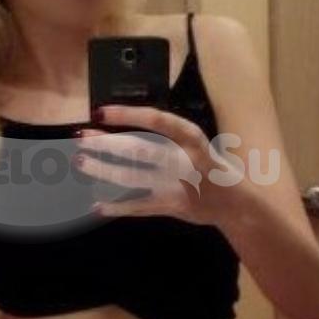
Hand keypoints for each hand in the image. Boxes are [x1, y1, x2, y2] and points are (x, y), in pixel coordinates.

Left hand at [75, 104, 242, 225]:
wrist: (236, 202)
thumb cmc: (209, 165)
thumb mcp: (195, 143)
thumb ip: (166, 137)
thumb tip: (121, 127)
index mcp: (190, 138)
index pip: (155, 120)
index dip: (126, 115)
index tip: (101, 112)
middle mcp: (183, 160)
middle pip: (138, 150)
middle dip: (106, 144)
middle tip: (81, 138)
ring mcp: (176, 185)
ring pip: (133, 178)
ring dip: (104, 170)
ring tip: (82, 162)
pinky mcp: (172, 206)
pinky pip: (139, 206)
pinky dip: (117, 207)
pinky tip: (97, 205)